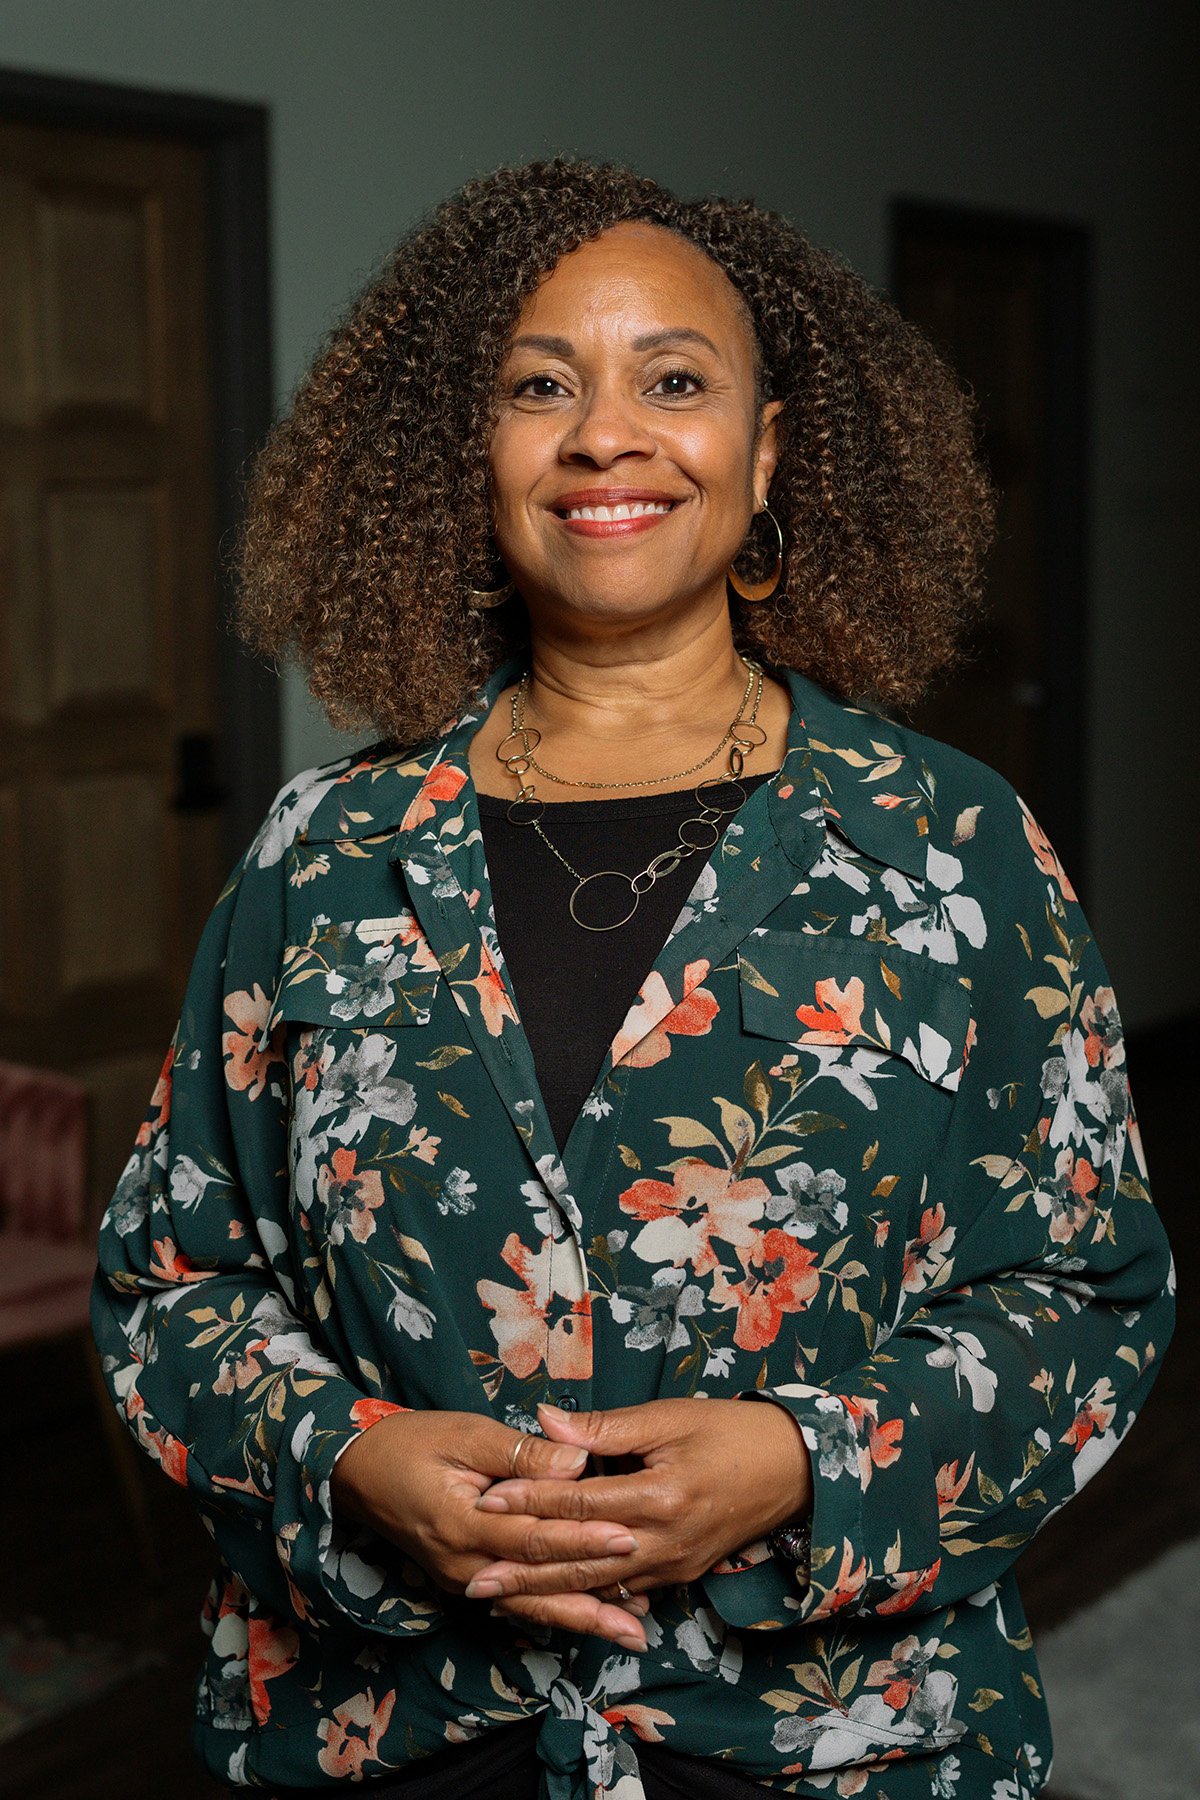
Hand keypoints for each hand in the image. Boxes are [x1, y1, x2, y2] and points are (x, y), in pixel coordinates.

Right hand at [330, 1409, 648, 1648]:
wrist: (355, 1472)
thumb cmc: (412, 1442)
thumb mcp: (464, 1433)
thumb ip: (519, 1451)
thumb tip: (575, 1461)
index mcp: (463, 1523)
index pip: (534, 1537)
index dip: (582, 1537)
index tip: (628, 1537)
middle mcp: (463, 1564)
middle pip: (538, 1584)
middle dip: (593, 1594)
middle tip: (642, 1607)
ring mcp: (461, 1579)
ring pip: (529, 1606)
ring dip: (580, 1620)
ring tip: (629, 1635)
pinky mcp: (463, 1580)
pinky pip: (514, 1603)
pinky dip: (553, 1613)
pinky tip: (587, 1620)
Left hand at [469, 1397, 810, 1627]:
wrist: (794, 1470)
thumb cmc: (730, 1432)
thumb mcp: (668, 1418)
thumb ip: (603, 1428)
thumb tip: (545, 1421)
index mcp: (660, 1496)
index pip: (579, 1502)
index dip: (530, 1500)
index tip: (486, 1500)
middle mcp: (664, 1542)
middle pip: (581, 1562)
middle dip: (525, 1572)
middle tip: (474, 1579)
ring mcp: (674, 1566)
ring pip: (599, 1587)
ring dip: (549, 1594)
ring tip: (502, 1600)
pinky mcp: (682, 1575)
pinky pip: (626, 1591)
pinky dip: (588, 1598)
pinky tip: (557, 1603)